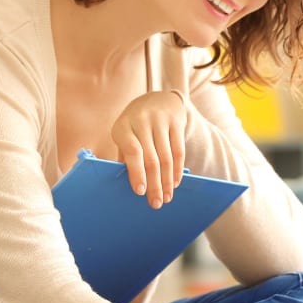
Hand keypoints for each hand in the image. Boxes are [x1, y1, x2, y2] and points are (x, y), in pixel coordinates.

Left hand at [111, 90, 186, 208]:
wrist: (157, 99)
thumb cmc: (135, 125)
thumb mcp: (125, 135)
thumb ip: (125, 156)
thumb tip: (129, 183)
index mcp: (123, 126)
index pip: (132, 152)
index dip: (137, 173)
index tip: (140, 192)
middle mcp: (142, 121)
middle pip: (151, 158)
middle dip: (154, 183)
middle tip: (155, 203)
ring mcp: (161, 121)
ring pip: (166, 157)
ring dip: (167, 181)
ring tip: (166, 198)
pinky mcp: (177, 123)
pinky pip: (179, 150)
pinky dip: (177, 169)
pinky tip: (175, 183)